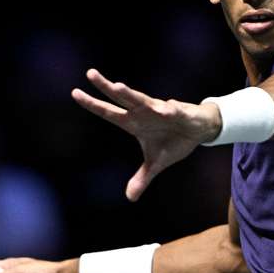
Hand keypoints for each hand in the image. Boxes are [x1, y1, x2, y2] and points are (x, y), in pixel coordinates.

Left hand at [72, 68, 220, 201]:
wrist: (199, 131)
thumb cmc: (173, 141)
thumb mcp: (155, 164)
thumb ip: (141, 178)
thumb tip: (130, 198)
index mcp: (134, 123)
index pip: (109, 112)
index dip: (92, 104)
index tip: (74, 93)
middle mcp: (143, 112)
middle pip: (121, 98)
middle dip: (106, 87)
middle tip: (90, 74)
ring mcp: (160, 110)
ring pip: (142, 100)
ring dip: (131, 94)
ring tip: (118, 87)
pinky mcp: (179, 112)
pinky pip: (173, 110)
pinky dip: (170, 109)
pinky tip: (167, 108)